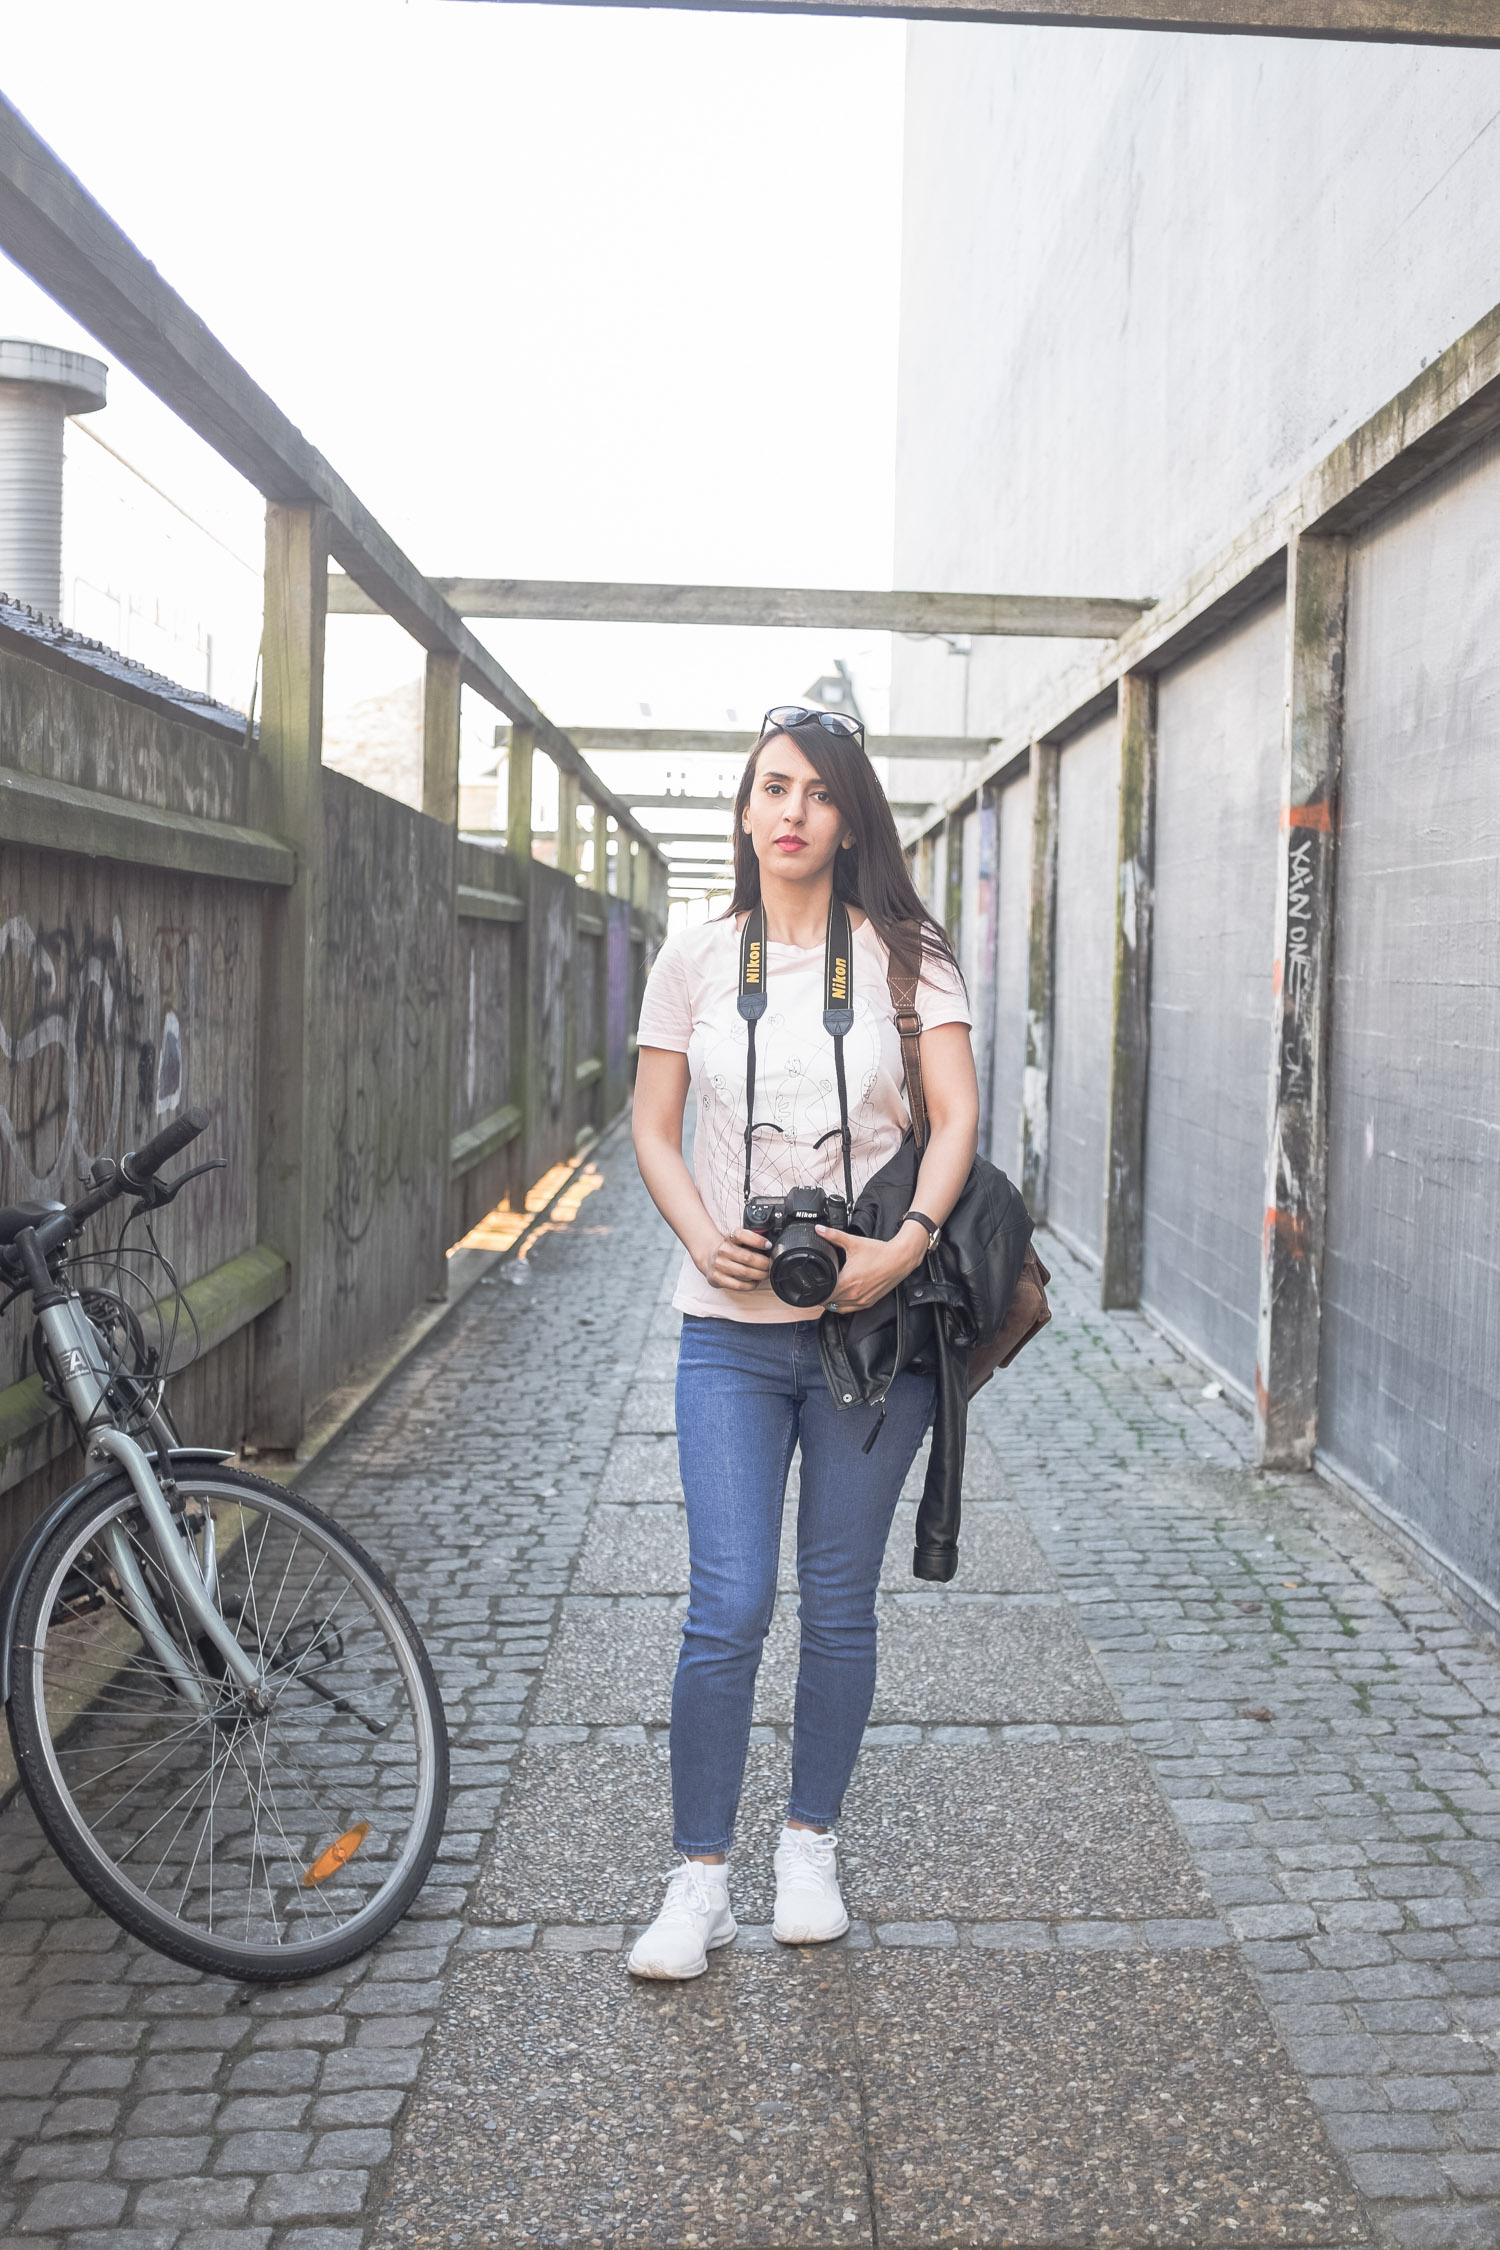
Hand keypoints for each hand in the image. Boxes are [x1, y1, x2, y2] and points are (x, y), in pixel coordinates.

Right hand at [698, 1226, 772, 1292]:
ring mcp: (719, 1265)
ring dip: (759, 1275)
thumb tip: (769, 1247)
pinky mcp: (717, 1278)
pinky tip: (755, 1282)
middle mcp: (723, 1250)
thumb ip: (751, 1240)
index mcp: (729, 1238)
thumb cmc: (728, 1250)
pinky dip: (750, 1285)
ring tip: (765, 1274)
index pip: (742, 1235)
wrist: (708, 1256)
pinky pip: (738, 1285)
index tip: (768, 1245)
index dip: (757, 1240)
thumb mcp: (737, 1240)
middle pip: (748, 1258)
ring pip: (745, 1272)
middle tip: (770, 1265)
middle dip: (764, 1263)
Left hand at [814, 1220, 928, 1313]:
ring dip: (832, 1302)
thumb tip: (819, 1229)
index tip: (814, 1284)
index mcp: (847, 1282)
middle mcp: (854, 1295)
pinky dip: (844, 1305)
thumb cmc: (879, 1253)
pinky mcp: (869, 1302)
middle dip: (823, 1295)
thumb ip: (833, 1236)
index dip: (816, 1291)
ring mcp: (862, 1301)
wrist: (900, 1259)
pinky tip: (844, 1295)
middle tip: (821, 1284)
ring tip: (830, 1290)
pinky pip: (851, 1309)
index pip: (823, 1295)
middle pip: (829, 1303)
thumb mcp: (853, 1242)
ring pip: (839, 1308)